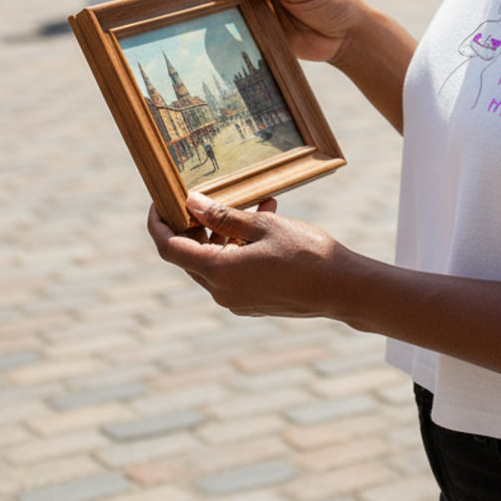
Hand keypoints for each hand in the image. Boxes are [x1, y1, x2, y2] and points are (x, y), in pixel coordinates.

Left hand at [148, 193, 350, 317]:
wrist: (342, 287)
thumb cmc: (305, 252)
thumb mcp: (264, 225)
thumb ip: (223, 216)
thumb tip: (191, 202)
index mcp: (218, 272)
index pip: (169, 248)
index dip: (158, 224)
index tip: (159, 202)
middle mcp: (221, 292)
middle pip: (191, 257)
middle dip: (196, 226)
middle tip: (210, 197)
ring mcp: (237, 301)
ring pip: (216, 263)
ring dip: (225, 235)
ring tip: (255, 206)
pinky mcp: (254, 303)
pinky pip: (235, 272)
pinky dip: (241, 249)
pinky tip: (267, 225)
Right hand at [181, 0, 363, 66]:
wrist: (348, 35)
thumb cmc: (331, 1)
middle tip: (178, 2)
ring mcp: (257, 6)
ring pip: (225, 6)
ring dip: (208, 12)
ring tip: (187, 20)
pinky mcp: (260, 29)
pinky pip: (236, 29)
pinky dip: (222, 33)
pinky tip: (209, 39)